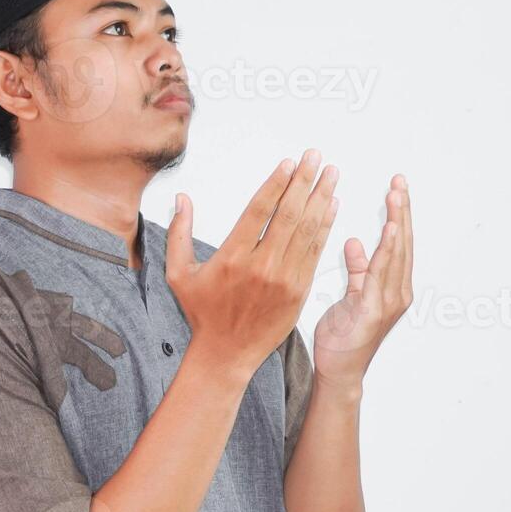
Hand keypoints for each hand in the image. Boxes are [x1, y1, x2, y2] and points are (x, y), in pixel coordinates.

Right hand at [166, 149, 340, 379]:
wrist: (227, 354)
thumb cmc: (204, 314)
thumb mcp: (179, 274)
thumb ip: (179, 233)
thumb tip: (182, 200)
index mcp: (233, 257)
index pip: (259, 210)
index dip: (277, 183)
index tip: (289, 163)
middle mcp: (261, 266)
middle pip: (288, 214)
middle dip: (305, 181)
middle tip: (315, 157)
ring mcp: (284, 279)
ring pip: (306, 231)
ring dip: (321, 198)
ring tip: (331, 175)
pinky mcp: (298, 291)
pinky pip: (315, 252)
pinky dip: (326, 227)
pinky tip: (331, 207)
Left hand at [312, 173, 414, 387]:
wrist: (338, 372)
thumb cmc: (343, 338)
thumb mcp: (350, 296)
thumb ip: (357, 270)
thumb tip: (355, 242)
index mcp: (392, 288)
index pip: (398, 244)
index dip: (399, 215)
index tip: (397, 188)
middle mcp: (397, 293)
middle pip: (402, 243)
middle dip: (402, 211)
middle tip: (400, 182)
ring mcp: (389, 302)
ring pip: (396, 254)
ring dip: (398, 222)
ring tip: (396, 195)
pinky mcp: (374, 310)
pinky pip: (381, 273)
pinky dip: (387, 250)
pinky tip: (389, 230)